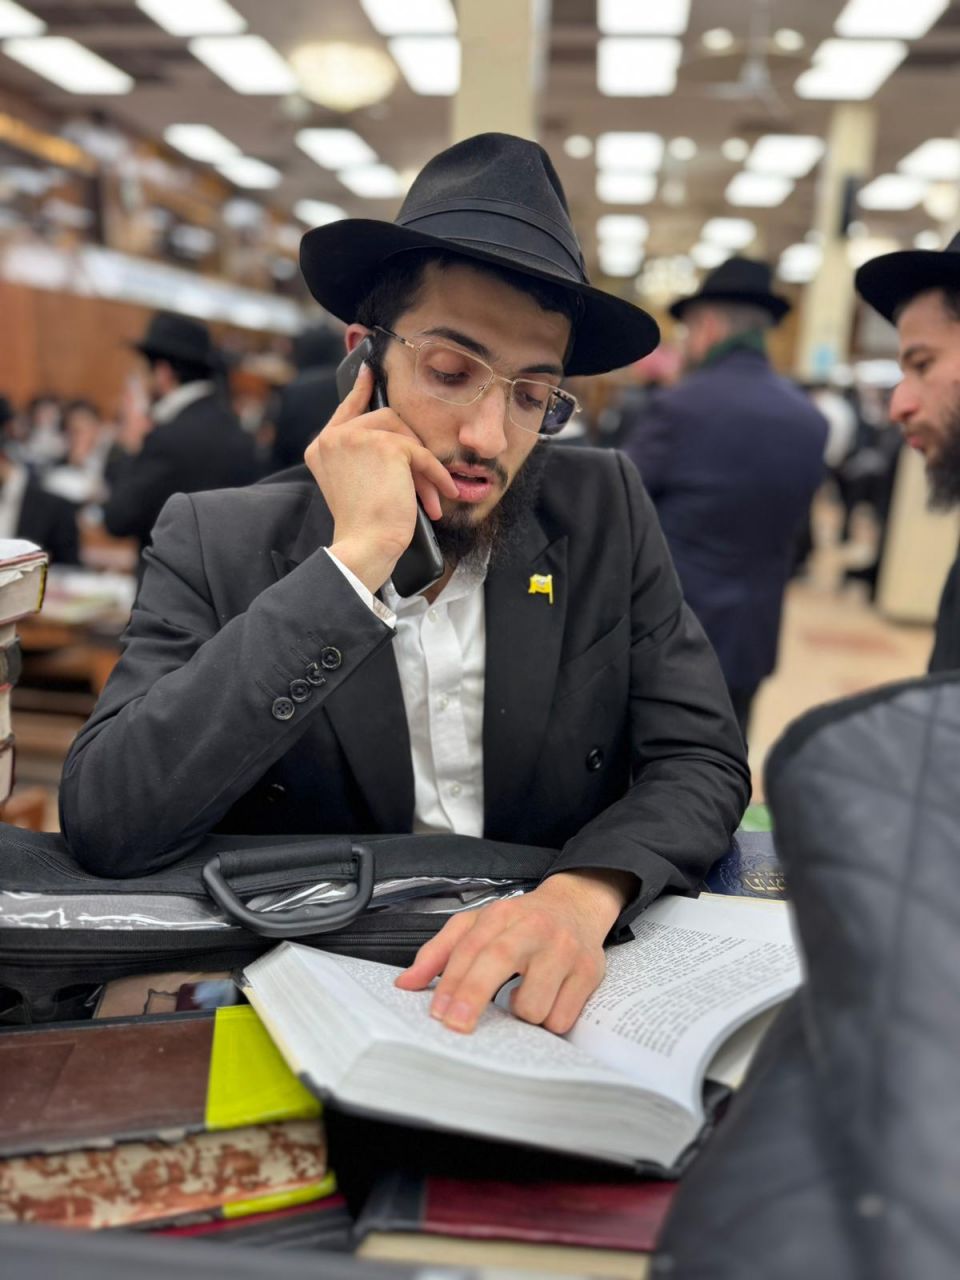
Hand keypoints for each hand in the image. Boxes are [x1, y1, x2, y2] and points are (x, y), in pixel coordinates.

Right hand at [305, 361, 457, 592]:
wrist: (365, 544)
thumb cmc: (363, 525)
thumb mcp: (354, 484)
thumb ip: (363, 456)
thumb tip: (400, 440)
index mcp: (322, 447)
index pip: (346, 409)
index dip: (361, 390)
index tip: (370, 371)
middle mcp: (333, 437)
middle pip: (387, 420)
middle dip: (411, 451)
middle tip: (423, 485)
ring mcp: (357, 437)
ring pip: (406, 435)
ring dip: (423, 468)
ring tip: (428, 498)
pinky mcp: (386, 445)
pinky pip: (422, 455)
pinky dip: (436, 476)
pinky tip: (443, 495)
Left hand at [395, 869, 635, 1034]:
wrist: (576, 905)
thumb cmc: (521, 921)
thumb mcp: (478, 925)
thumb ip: (440, 952)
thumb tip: (405, 983)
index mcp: (502, 915)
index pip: (471, 947)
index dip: (452, 982)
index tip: (437, 1012)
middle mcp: (534, 928)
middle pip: (499, 961)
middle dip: (473, 997)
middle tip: (457, 1025)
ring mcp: (565, 950)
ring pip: (534, 1003)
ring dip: (520, 1014)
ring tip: (520, 998)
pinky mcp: (590, 972)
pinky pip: (561, 1018)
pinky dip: (548, 1020)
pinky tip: (545, 1002)